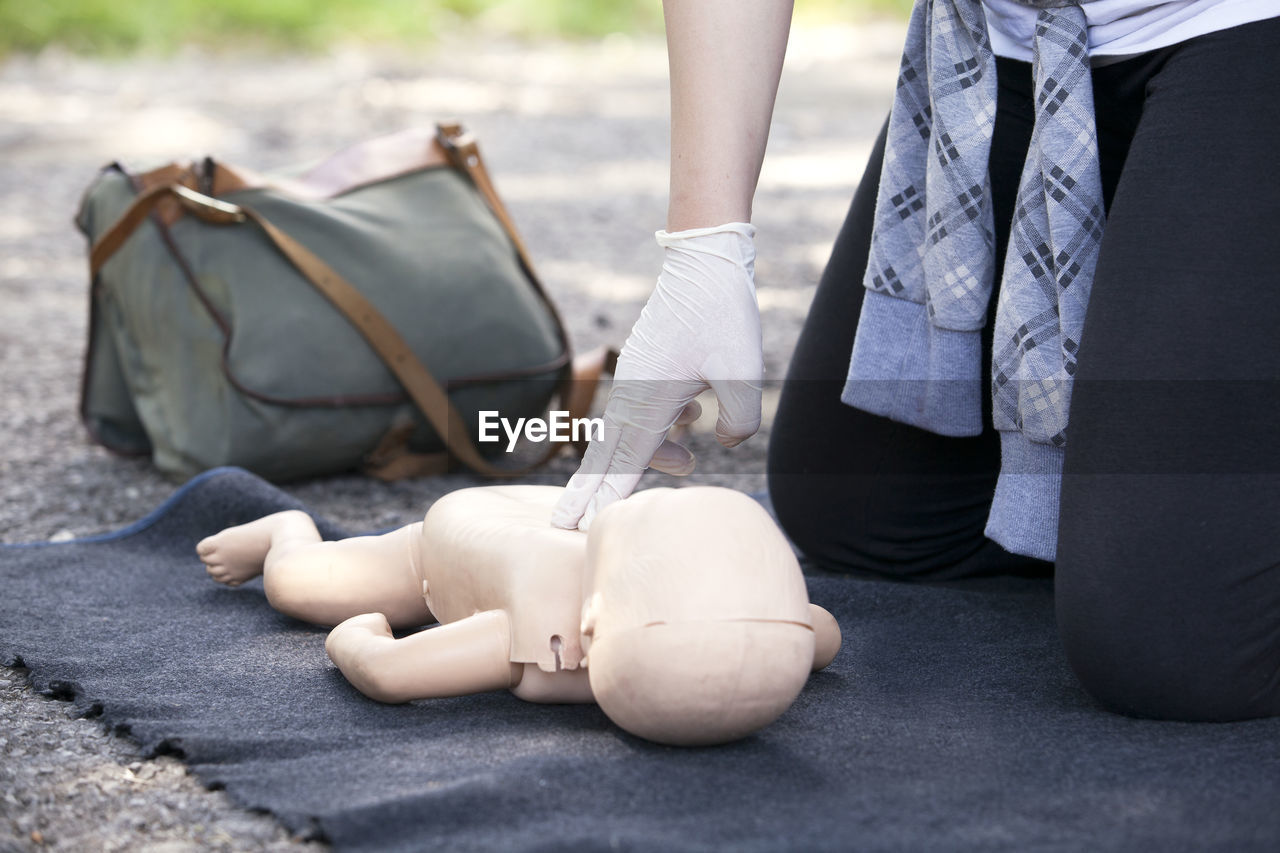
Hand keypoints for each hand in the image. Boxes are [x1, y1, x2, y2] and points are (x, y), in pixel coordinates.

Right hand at [551, 222, 762, 529]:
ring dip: (648, 455)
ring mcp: (637, 377)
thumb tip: (727, 442)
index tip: (581, 527)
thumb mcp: (744, 369)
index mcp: (651, 398)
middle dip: (588, 492)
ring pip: (628, 432)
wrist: (704, 258)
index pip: (625, 462)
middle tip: (564, 525)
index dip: (606, 498)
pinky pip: (642, 409)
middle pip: (605, 454)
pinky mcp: (647, 366)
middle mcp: (634, 391)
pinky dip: (658, 426)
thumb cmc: (722, 311)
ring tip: (687, 462)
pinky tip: (691, 415)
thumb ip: (740, 419)